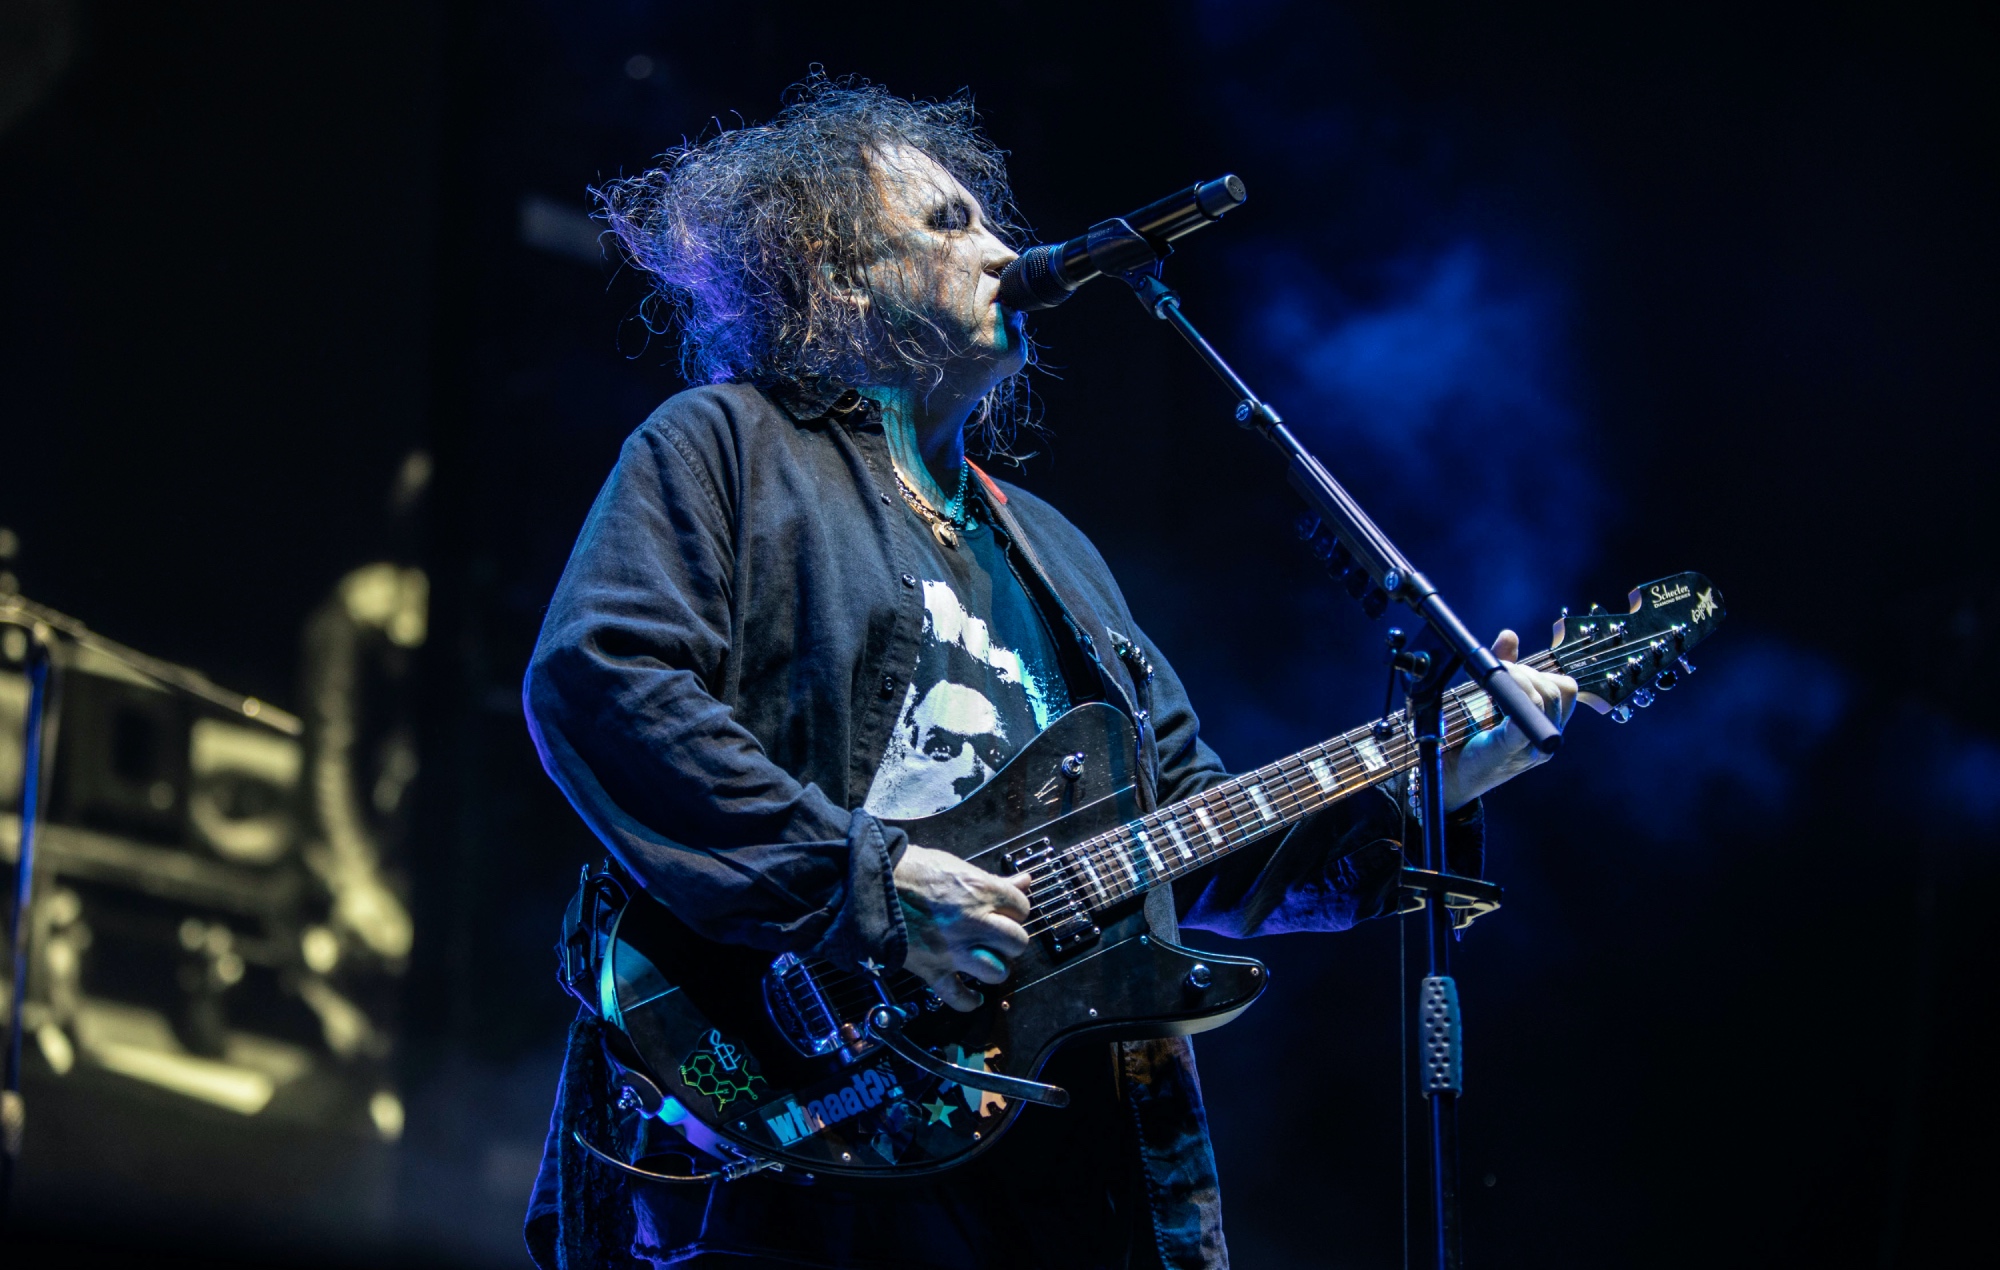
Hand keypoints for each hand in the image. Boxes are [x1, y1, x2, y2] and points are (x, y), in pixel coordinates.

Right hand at [894, 844, 1032, 1011]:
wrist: (869, 885)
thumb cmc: (909, 869)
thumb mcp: (956, 865)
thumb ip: (994, 880)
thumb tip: (1023, 881)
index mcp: (981, 892)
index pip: (1022, 907)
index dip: (1014, 909)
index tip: (1005, 910)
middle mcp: (973, 923)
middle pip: (1017, 942)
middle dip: (1011, 939)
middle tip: (998, 936)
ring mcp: (953, 949)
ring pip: (997, 972)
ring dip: (995, 967)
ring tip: (987, 960)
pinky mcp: (933, 968)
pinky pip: (958, 996)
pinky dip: (968, 1000)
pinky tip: (974, 997)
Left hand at [1441, 629, 1576, 810]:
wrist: (1449, 775)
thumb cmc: (1469, 737)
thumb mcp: (1490, 697)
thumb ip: (1505, 667)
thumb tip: (1509, 635)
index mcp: (1545, 726)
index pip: (1567, 689)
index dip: (1543, 671)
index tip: (1513, 666)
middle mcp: (1545, 739)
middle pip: (1558, 689)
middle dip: (1528, 671)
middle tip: (1499, 668)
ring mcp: (1532, 748)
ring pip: (1545, 698)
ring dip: (1520, 678)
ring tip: (1494, 678)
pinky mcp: (1511, 750)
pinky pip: (1524, 716)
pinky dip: (1513, 695)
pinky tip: (1494, 691)